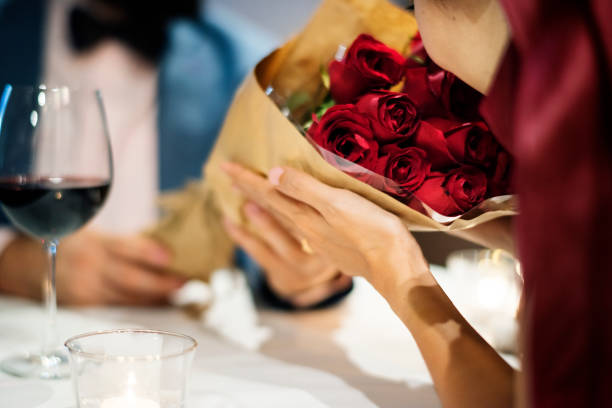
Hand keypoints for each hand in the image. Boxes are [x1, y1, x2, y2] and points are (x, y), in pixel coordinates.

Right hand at [0, 230, 185, 305]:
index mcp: (93, 243)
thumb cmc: (71, 243)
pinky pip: (120, 305)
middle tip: (185, 281)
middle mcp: (89, 268)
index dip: (149, 252)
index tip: (171, 256)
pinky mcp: (87, 306)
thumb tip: (165, 245)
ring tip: (180, 291)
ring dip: (156, 296)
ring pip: (128, 296)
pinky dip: (142, 304)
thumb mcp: (93, 232)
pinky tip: (160, 301)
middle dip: (161, 282)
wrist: (30, 264)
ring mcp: (87, 290)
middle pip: (130, 279)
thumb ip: (122, 241)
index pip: (125, 247)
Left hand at [221, 163, 429, 295]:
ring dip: (263, 209)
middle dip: (249, 191)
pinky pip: (297, 231)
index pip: (268, 193)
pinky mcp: (334, 249)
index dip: (246, 178)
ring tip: (247, 202)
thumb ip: (305, 189)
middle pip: (271, 207)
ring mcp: (319, 242)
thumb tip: (272, 175)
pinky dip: (286, 222)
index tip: (224, 166)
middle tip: (229, 180)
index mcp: (304, 217)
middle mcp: (306, 231)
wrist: (395, 267)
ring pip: (283, 222)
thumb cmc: (370, 233)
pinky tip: (295, 222)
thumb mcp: (336, 204)